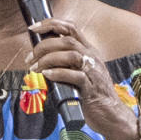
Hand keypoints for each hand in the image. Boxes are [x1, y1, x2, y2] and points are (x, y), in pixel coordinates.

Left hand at [29, 18, 138, 139]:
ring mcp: (93, 72)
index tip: (33, 28)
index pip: (70, 28)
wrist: (111, 115)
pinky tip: (47, 76)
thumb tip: (39, 55)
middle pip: (67, 40)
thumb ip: (64, 62)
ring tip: (35, 69)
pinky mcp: (92, 88)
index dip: (50, 24)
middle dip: (44, 46)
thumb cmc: (91, 94)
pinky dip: (58, 74)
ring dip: (48, 60)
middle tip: (29, 58)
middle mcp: (92, 57)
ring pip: (71, 55)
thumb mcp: (79, 72)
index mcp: (88, 50)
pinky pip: (76, 75)